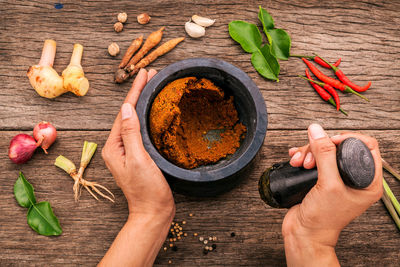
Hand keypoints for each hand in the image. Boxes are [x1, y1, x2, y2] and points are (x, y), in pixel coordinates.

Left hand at [102, 68, 174, 217]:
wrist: (153, 212)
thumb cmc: (146, 190)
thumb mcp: (139, 159)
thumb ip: (131, 133)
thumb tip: (127, 108)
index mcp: (114, 146)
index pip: (124, 113)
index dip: (135, 92)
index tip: (144, 73)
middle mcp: (119, 146)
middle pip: (129, 114)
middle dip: (139, 93)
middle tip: (151, 74)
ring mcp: (129, 151)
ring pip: (136, 120)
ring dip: (144, 102)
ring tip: (153, 86)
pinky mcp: (139, 155)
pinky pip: (142, 130)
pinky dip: (149, 116)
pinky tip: (155, 110)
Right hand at [282, 124, 382, 265]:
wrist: (304, 233)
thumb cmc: (323, 218)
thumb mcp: (328, 184)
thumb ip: (324, 155)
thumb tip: (317, 131)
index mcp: (368, 181)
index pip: (366, 146)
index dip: (348, 139)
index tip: (330, 141)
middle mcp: (354, 178)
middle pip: (341, 146)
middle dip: (322, 147)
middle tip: (310, 158)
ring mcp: (337, 178)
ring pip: (325, 150)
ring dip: (309, 151)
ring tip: (299, 162)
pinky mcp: (321, 178)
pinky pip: (314, 158)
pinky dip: (304, 155)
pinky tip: (295, 159)